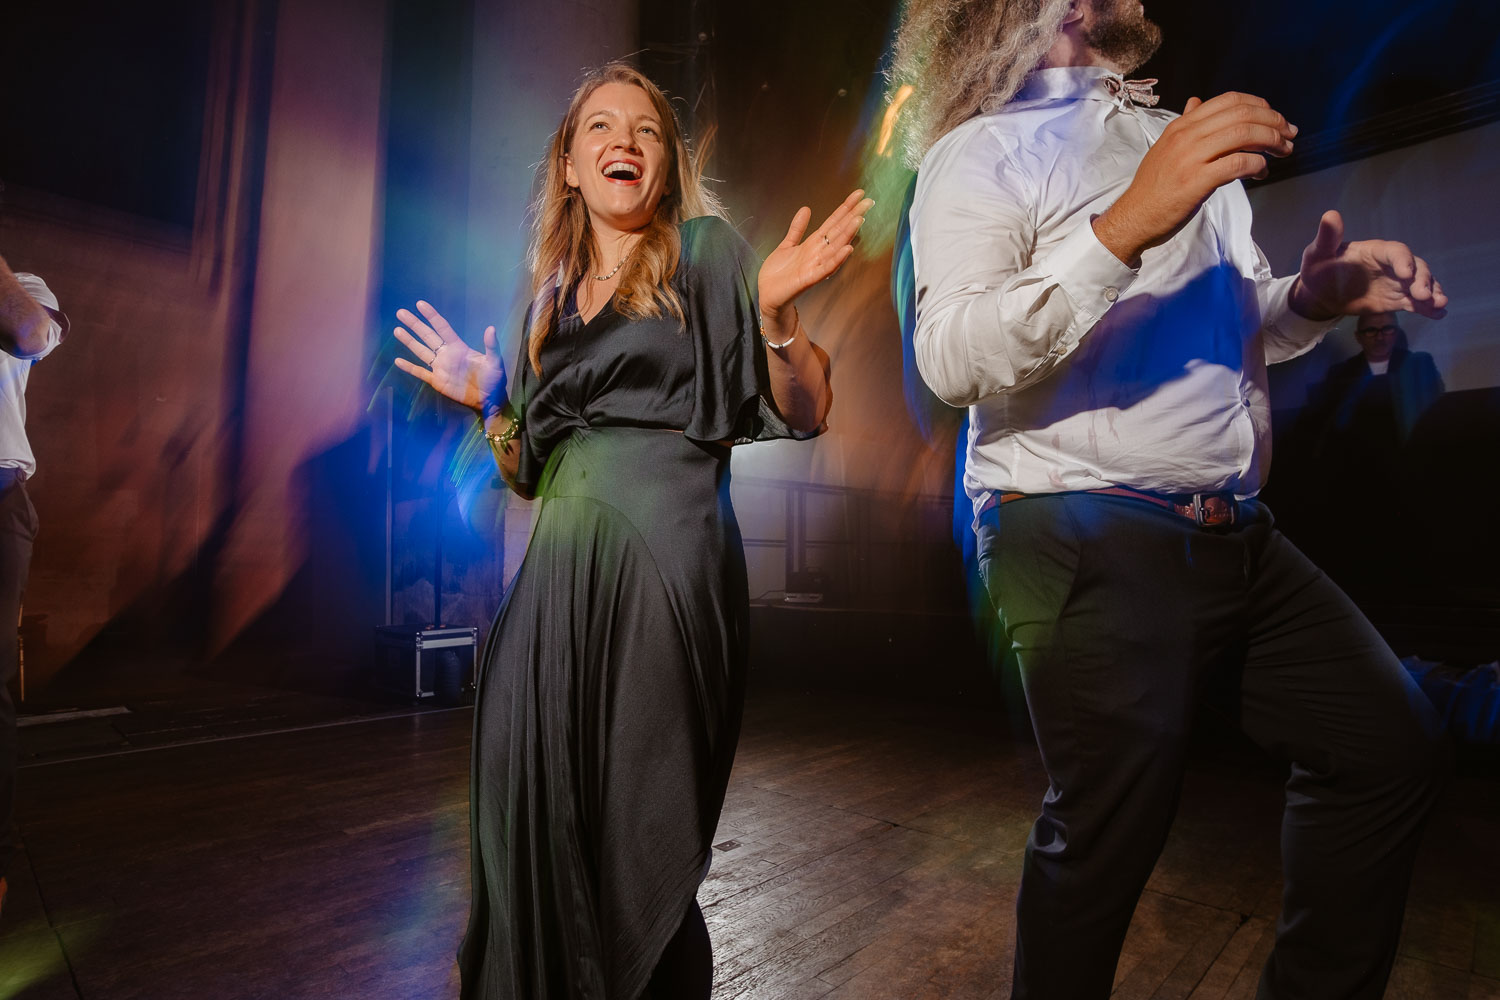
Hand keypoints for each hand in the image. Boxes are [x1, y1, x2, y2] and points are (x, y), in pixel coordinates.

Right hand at [393, 300, 505, 413]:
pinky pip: (420, 373)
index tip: (420, 304)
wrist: (489, 401)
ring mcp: (440, 368)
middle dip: (414, 324)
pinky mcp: (437, 381)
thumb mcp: (495, 362)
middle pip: (427, 336)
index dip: (431, 316)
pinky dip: (409, 368)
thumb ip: (491, 346)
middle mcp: (447, 355)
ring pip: (421, 351)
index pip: (442, 327)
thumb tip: (491, 328)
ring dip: (409, 341)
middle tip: (400, 312)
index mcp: (459, 347)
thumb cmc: (494, 380)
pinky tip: (398, 361)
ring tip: (397, 330)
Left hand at [758, 189, 872, 328]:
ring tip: (859, 219)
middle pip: (838, 231)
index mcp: (813, 244)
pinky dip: (836, 259)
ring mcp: (815, 266)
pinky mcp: (809, 279)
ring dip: (847, 234)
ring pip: (835, 247)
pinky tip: (847, 249)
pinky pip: (826, 268)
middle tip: (868, 202)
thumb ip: (797, 228)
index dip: (845, 208)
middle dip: (853, 216)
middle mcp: (818, 253)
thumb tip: (806, 209)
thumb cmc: (778, 274)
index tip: (858, 195)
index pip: (833, 222)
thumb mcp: (786, 245)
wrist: (768, 295)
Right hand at [1093, 92, 1296, 265]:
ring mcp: (1191, 157)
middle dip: (1274, 122)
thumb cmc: (1153, 187)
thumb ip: (1185, 124)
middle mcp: (1187, 135)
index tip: (1275, 118)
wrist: (1133, 217)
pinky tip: (1261, 172)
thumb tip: (1196, 102)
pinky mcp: (1197, 181)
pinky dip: (1258, 165)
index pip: (1229, 100)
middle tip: (1289, 135)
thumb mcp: (1165, 147)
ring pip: (1244, 135)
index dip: (1260, 105)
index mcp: (1182, 125)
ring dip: (1272, 141)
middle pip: (1242, 114)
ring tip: (1283, 151)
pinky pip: (1238, 164)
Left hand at [1288, 210, 1447, 320]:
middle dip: (1423, 280)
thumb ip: (1327, 237)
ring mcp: (1396, 283)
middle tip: (1424, 295)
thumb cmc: (1320, 268)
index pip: (1396, 251)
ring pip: (1420, 285)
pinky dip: (1427, 308)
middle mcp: (1391, 265)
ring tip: (1440, 304)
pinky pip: (1415, 303)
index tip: (1406, 274)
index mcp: (1376, 251)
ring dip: (1432, 293)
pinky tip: (1439, 314)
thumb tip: (1329, 215)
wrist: (1321, 292)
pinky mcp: (1396, 299)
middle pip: (1416, 268)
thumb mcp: (1318, 253)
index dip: (1403, 261)